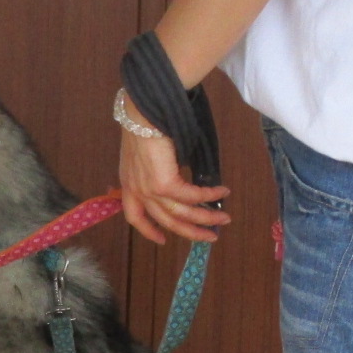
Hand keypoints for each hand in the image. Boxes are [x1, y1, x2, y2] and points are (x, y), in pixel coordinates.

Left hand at [117, 108, 229, 245]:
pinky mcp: (163, 184)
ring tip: (224, 218)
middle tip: (210, 237)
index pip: (135, 216)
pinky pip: (191, 196)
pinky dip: (208, 195)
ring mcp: (148, 189)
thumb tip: (180, 178)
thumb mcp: (146, 155)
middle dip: (190, 231)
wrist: (143, 113)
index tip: (162, 240)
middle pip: (165, 220)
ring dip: (205, 218)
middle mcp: (136, 190)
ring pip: (181, 213)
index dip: (149, 231)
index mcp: (129, 184)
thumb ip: (158, 172)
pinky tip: (222, 191)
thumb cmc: (147, 125)